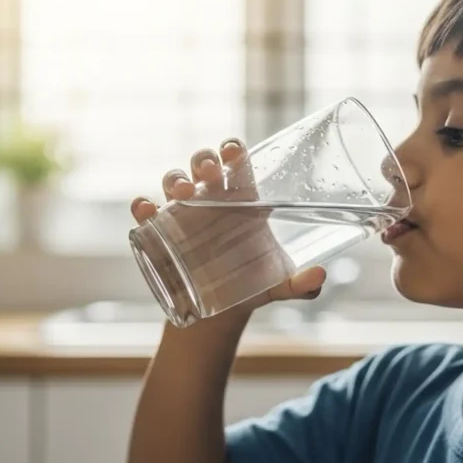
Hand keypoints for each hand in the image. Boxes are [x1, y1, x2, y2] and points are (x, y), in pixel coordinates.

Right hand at [131, 138, 325, 314]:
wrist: (219, 312)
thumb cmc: (254, 285)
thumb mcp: (280, 285)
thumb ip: (302, 283)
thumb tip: (319, 276)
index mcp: (242, 198)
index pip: (237, 162)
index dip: (233, 150)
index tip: (234, 153)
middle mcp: (212, 199)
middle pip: (203, 164)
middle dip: (203, 160)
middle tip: (207, 173)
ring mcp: (184, 213)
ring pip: (174, 180)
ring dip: (175, 178)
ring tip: (182, 193)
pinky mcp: (161, 232)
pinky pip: (147, 211)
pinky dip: (142, 206)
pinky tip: (145, 210)